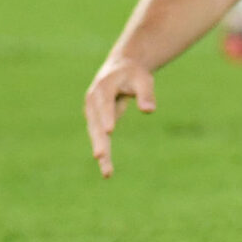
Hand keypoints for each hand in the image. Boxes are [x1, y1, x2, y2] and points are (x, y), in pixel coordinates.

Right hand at [84, 55, 155, 177]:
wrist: (120, 68)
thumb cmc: (134, 74)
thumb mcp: (143, 79)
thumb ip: (146, 94)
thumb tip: (149, 110)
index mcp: (104, 87)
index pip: (105, 103)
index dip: (106, 116)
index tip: (109, 130)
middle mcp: (93, 101)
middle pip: (96, 123)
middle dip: (99, 140)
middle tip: (100, 156)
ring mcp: (92, 112)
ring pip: (96, 134)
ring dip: (101, 151)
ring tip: (107, 172)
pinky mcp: (95, 121)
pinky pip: (99, 138)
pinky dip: (103, 152)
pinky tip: (108, 170)